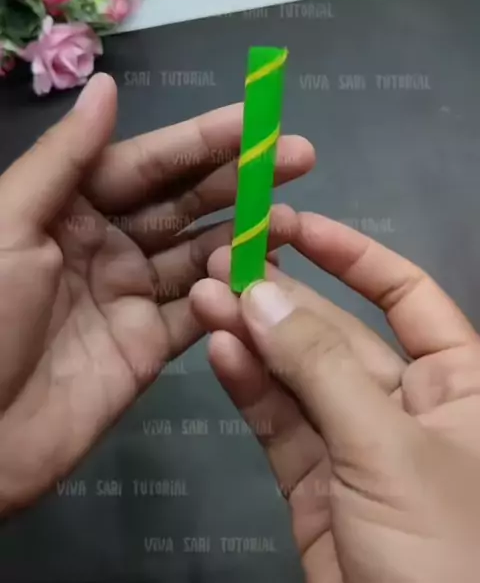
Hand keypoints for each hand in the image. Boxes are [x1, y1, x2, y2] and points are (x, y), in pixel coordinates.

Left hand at [0, 73, 313, 513]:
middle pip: (184, 201)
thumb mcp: (10, 224)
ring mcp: (130, 295)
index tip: (260, 120)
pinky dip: (234, 293)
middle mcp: (105, 241)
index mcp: (69, 204)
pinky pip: (200, 311)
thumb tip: (107, 84)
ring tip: (295, 218)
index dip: (205, 139)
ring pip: (200, 253)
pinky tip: (273, 273)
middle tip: (301, 158)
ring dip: (246, 234)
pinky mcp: (148, 346)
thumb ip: (66, 157)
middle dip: (240, 178)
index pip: (149, 162)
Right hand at [191, 213, 479, 582]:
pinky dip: (250, 388)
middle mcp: (411, 404)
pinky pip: (282, 425)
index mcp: (461, 380)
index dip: (353, 254)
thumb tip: (262, 294)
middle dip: (283, 297)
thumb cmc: (443, 546)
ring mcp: (359, 445)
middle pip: (339, 332)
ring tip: (203, 296)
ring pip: (300, 377)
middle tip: (222, 260)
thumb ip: (321, 369)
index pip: (405, 294)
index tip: (294, 223)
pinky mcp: (318, 487)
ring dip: (254, 337)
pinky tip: (218, 349)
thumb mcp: (389, 447)